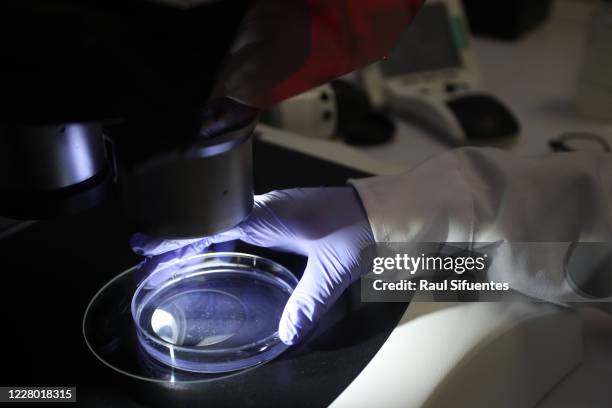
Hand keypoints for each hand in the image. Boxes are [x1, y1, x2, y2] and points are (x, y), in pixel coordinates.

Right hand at [131, 187, 373, 344]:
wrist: (383, 210)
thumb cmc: (359, 229)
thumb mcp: (332, 270)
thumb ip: (308, 303)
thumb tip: (286, 333)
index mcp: (270, 214)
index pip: (211, 223)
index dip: (177, 235)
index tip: (147, 244)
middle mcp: (267, 207)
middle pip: (210, 222)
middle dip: (178, 241)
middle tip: (148, 259)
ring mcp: (274, 209)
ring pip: (223, 223)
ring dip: (197, 239)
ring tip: (172, 258)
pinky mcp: (283, 214)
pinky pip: (240, 224)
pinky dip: (220, 238)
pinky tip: (216, 253)